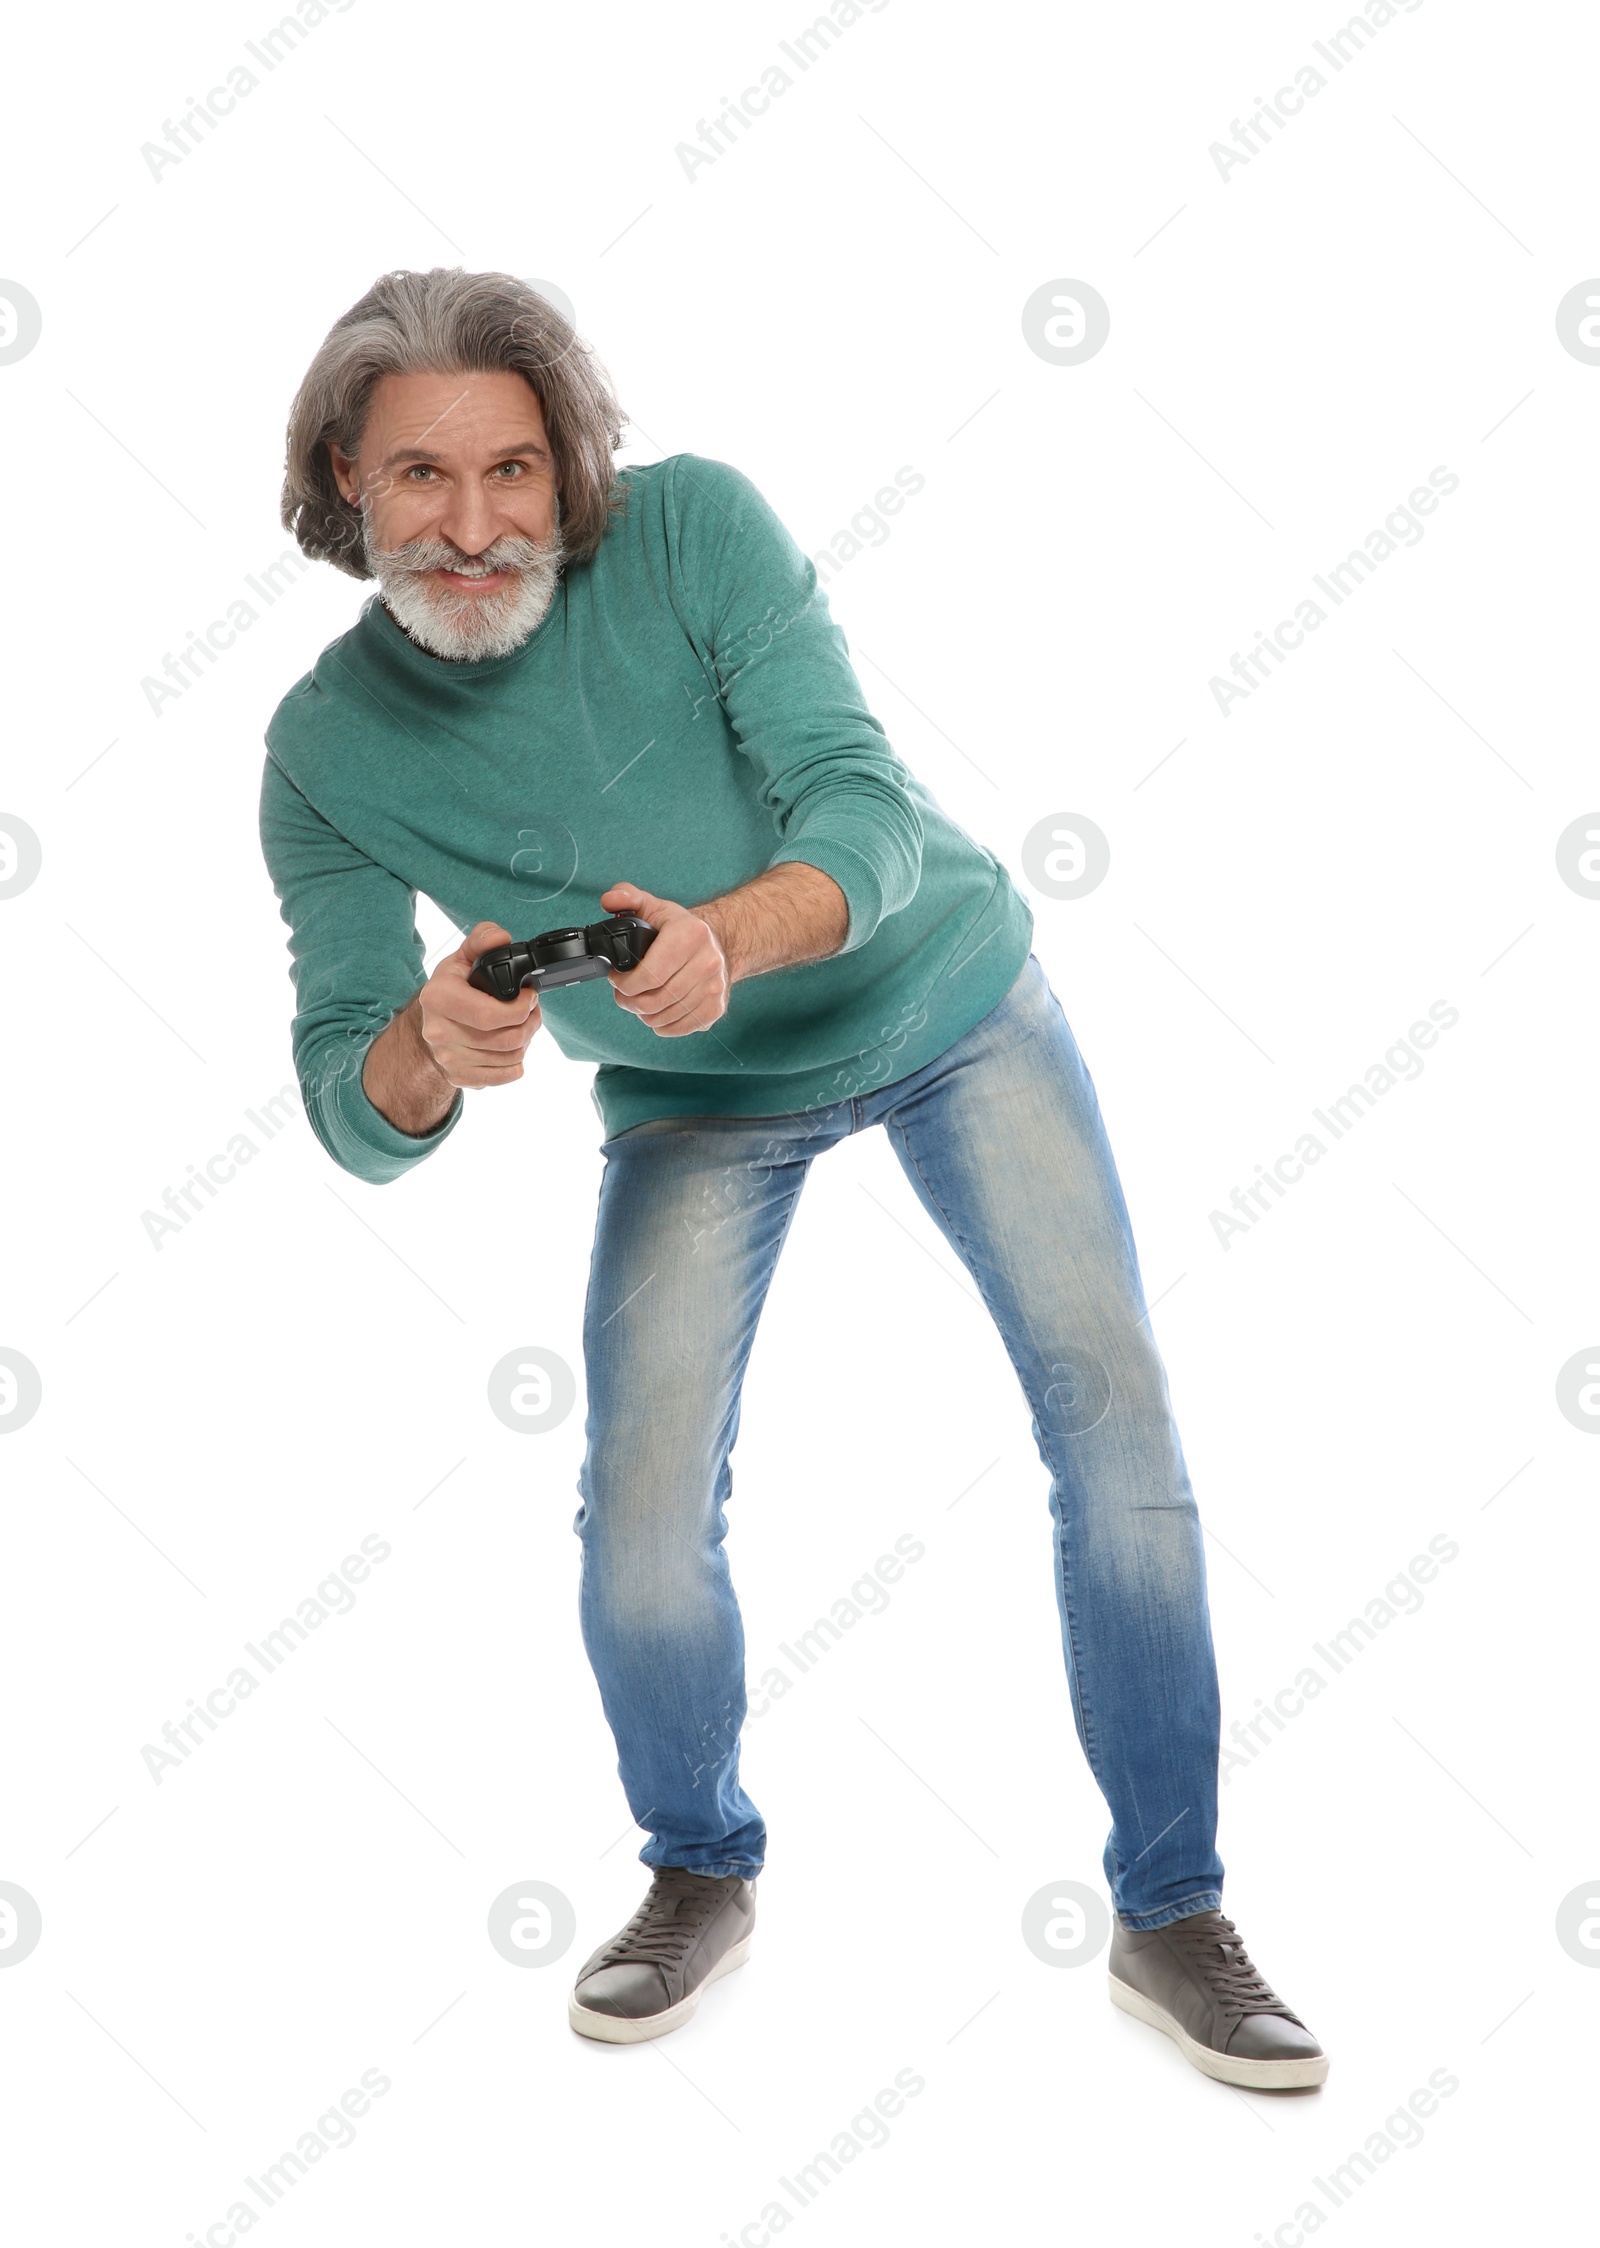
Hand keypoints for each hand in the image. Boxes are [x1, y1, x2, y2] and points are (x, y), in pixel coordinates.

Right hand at [417, 921, 543, 1086]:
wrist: (430, 1023)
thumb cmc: (453, 988)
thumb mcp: (463, 957)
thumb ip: (483, 940)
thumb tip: (501, 938)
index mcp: (438, 998)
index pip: (490, 1015)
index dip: (520, 1008)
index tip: (529, 997)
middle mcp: (438, 1032)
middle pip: (506, 1039)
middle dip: (530, 1023)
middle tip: (532, 1011)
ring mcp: (447, 1059)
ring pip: (510, 1057)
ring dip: (525, 1041)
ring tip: (521, 1025)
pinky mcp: (459, 1077)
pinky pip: (503, 1076)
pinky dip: (516, 1063)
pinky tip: (511, 1048)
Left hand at [600, 882, 729, 1035]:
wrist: (721, 943)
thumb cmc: (681, 928)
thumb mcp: (654, 906)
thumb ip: (627, 897)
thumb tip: (609, 900)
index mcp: (690, 934)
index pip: (649, 974)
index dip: (625, 984)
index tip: (616, 979)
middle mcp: (708, 961)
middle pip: (655, 1000)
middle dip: (630, 1002)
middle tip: (623, 995)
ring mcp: (715, 987)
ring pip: (665, 1016)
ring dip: (644, 1014)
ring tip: (639, 1001)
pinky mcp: (717, 1008)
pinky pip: (680, 1028)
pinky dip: (662, 1025)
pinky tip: (658, 1011)